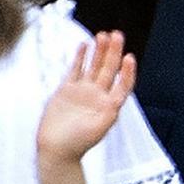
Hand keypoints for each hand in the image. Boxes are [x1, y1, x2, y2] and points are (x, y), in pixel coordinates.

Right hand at [38, 32, 136, 169]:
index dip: (127, 71)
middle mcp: (97, 95)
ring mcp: (82, 91)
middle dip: (113, 52)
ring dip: (99, 51)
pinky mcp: (66, 90)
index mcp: (109, 105)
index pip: (122, 84)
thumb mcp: (98, 128)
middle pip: (108, 69)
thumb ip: (108, 113)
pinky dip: (79, 58)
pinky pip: (75, 69)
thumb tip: (117, 100)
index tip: (129, 57)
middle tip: (117, 35)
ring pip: (93, 66)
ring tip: (103, 35)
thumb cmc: (77, 143)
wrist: (55, 148)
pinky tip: (84, 45)